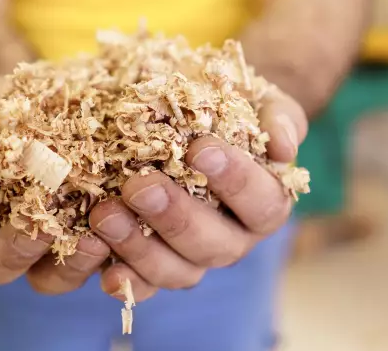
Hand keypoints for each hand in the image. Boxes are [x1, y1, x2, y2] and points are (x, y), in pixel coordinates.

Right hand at [0, 77, 111, 293]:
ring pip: (44, 279)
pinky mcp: (87, 246)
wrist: (63, 100)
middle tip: (35, 223)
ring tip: (88, 237)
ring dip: (64, 265)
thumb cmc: (8, 102)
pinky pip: (93, 269)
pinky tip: (115, 237)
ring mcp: (45, 250)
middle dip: (12, 248)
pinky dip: (105, 260)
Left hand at [90, 88, 307, 302]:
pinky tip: (102, 266)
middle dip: (176, 217)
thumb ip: (280, 119)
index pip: (262, 202)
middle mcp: (234, 239)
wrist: (194, 114)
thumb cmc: (232, 107)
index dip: (235, 180)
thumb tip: (284, 149)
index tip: (199, 149)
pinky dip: (123, 280)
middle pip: (215, 246)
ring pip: (176, 271)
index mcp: (266, 203)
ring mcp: (193, 259)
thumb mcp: (261, 101)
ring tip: (105, 214)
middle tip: (141, 186)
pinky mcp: (155, 268)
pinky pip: (143, 285)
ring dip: (139, 247)